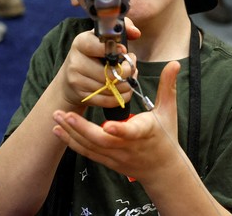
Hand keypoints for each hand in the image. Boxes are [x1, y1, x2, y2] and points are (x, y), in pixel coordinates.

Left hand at [51, 60, 182, 183]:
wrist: (162, 169)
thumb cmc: (166, 135)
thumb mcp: (169, 110)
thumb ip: (167, 86)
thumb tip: (175, 63)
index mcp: (145, 132)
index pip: (132, 132)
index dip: (120, 129)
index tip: (107, 124)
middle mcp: (128, 146)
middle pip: (102, 140)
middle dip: (81, 128)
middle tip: (64, 113)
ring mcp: (116, 155)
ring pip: (91, 146)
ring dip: (71, 132)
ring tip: (56, 117)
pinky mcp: (108, 160)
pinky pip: (87, 152)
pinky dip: (71, 142)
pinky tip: (58, 130)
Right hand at [56, 26, 138, 108]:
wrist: (69, 79)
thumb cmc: (92, 55)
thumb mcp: (101, 38)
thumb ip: (121, 29)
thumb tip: (136, 32)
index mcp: (81, 42)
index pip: (98, 46)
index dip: (115, 50)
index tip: (125, 51)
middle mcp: (76, 61)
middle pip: (109, 73)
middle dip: (127, 72)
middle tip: (131, 68)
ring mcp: (77, 80)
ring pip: (111, 88)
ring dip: (126, 85)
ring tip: (128, 78)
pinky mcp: (82, 96)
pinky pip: (108, 100)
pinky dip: (120, 97)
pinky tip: (123, 90)